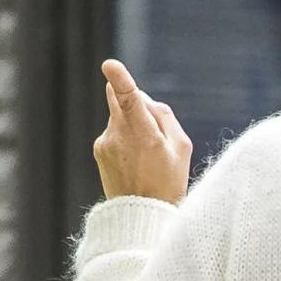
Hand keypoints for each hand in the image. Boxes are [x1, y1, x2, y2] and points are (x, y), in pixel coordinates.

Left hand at [94, 60, 193, 203]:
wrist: (140, 215)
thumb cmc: (168, 181)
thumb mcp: (181, 147)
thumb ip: (162, 115)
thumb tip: (141, 98)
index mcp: (142, 134)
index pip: (129, 99)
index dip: (120, 79)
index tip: (110, 64)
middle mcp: (118, 135)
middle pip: (119, 98)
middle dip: (132, 99)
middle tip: (151, 124)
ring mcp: (105, 142)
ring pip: (119, 116)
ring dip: (132, 123)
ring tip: (147, 154)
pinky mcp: (98, 149)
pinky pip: (114, 131)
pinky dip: (125, 137)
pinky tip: (135, 160)